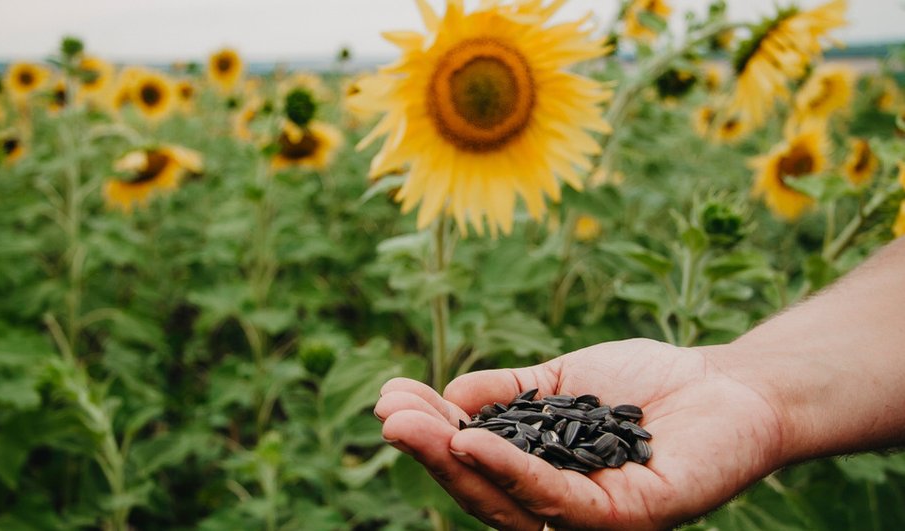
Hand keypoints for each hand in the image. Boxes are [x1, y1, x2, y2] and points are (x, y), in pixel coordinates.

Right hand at [374, 339, 786, 529]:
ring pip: (509, 502)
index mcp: (541, 477)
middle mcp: (561, 507)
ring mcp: (594, 519)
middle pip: (482, 490)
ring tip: (411, 424)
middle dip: (430, 451)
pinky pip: (558, 501)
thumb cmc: (646, 384)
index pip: (475, 465)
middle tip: (387, 412)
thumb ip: (508, 392)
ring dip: (455, 462)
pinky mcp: (628, 520)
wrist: (731, 384)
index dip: (432, 435)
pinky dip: (511, 472)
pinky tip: (475, 441)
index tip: (392, 396)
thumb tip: (449, 395)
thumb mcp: (560, 383)